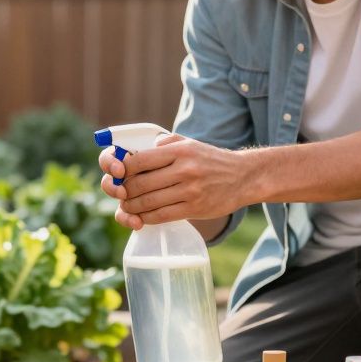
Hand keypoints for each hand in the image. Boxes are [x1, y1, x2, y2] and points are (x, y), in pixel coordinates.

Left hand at [97, 134, 255, 229]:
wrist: (243, 177)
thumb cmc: (211, 160)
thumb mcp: (190, 143)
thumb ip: (165, 143)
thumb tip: (138, 151)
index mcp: (178, 151)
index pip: (138, 160)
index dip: (121, 170)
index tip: (117, 175)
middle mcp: (183, 169)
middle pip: (139, 184)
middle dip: (123, 192)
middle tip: (120, 194)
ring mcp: (189, 190)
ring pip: (148, 202)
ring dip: (131, 207)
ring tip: (127, 207)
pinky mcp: (194, 208)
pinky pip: (161, 216)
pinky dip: (146, 218)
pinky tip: (141, 217)